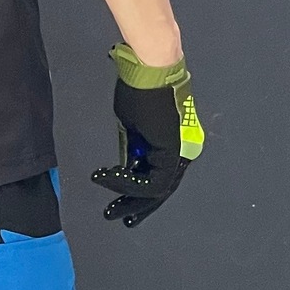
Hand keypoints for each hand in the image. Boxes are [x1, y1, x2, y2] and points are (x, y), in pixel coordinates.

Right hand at [90, 44, 204, 226]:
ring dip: (130, 199)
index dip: (137, 192)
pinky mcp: (173, 153)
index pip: (156, 176)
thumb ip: (133, 147)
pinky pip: (152, 181)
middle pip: (161, 189)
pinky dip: (128, 184)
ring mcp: (179, 152)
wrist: (150, 70)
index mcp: (172, 142)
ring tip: (110, 208)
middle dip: (137, 207)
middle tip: (119, 219)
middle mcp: (181, 151)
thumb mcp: (131, 125)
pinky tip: (108, 178)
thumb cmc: (139, 88)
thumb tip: (128, 165)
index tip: (117, 202)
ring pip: (157, 189)